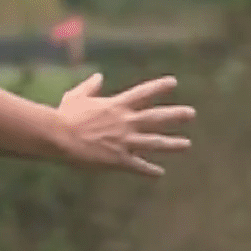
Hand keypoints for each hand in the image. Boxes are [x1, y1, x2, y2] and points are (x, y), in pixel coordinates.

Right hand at [55, 72, 194, 176]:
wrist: (59, 137)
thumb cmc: (64, 116)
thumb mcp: (76, 96)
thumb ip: (90, 87)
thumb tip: (98, 76)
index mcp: (116, 106)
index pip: (143, 93)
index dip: (159, 87)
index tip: (174, 82)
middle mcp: (125, 122)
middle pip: (156, 117)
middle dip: (176, 115)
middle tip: (191, 113)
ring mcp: (124, 141)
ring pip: (154, 142)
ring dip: (173, 144)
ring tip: (187, 144)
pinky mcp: (118, 159)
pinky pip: (138, 166)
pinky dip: (150, 170)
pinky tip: (160, 173)